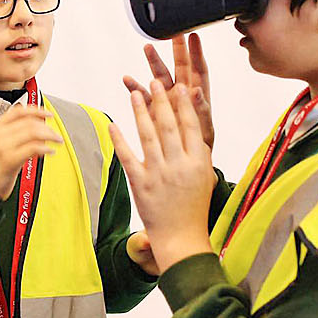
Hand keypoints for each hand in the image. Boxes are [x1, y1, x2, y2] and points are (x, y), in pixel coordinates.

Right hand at [0, 104, 62, 199]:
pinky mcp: (10, 160)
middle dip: (47, 127)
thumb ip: (14, 133)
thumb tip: (36, 126)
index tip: (48, 114)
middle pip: (29, 122)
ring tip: (56, 141)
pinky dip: (45, 148)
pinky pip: (33, 147)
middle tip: (55, 134)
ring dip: (50, 135)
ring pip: (33, 132)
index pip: (18, 111)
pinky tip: (50, 151)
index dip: (36, 110)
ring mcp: (3, 147)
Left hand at [109, 81, 214, 273]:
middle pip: (168, 126)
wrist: (181, 236)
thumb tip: (193, 120)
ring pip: (147, 136)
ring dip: (139, 112)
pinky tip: (113, 124)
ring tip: (133, 94)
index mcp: (199, 162)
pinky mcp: (140, 184)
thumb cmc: (194, 203)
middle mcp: (179, 165)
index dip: (184, 104)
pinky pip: (128, 156)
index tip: (179, 86)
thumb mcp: (204, 175)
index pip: (191, 126)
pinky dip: (119, 139)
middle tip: (154, 81)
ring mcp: (158, 174)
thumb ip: (198, 150)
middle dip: (160, 101)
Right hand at [123, 34, 214, 147]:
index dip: (196, 53)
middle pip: (180, 66)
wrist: (184, 164)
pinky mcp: (152, 108)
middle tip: (172, 31)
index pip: (198, 70)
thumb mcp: (204, 130)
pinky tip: (128, 79)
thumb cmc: (199, 147)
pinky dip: (135, 86)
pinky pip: (142, 94)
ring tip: (148, 47)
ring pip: (159, 75)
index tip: (194, 36)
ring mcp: (166, 99)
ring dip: (154, 62)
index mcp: (197, 97)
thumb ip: (200, 110)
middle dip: (176, 49)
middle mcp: (182, 94)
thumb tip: (197, 91)